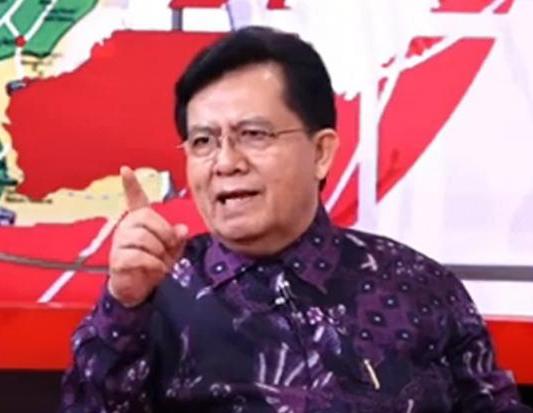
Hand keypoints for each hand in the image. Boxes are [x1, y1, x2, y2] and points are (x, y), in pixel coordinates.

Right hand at [108, 166, 187, 306]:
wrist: (140, 290)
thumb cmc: (154, 265)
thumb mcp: (171, 250)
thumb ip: (177, 238)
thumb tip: (182, 229)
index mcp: (140, 221)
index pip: (135, 199)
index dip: (131, 185)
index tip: (125, 169)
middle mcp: (127, 228)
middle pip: (147, 219)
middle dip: (164, 235)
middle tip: (168, 250)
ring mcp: (119, 243)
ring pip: (143, 238)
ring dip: (159, 253)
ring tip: (160, 262)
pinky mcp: (117, 260)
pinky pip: (137, 256)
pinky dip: (153, 264)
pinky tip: (156, 269)